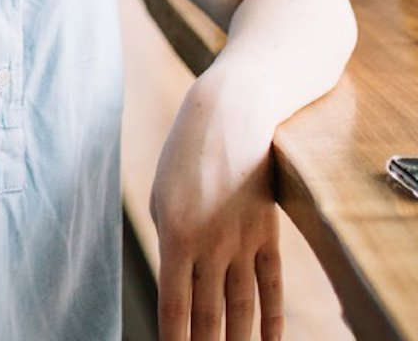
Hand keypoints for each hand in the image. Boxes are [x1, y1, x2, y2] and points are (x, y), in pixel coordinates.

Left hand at [149, 77, 283, 340]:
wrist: (230, 115)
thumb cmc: (185, 154)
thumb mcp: (162, 195)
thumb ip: (169, 240)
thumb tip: (176, 282)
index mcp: (174, 235)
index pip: (174, 307)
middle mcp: (210, 245)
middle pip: (209, 317)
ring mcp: (242, 241)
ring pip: (241, 309)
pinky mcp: (267, 233)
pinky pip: (270, 286)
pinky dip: (272, 319)